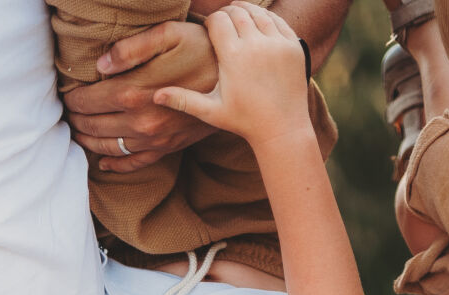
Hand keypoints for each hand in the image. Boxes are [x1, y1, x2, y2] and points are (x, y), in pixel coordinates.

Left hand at [65, 21, 218, 172]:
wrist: (238, 80)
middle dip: (77, 121)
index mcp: (135, 93)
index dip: (73, 98)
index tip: (66, 95)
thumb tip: (101, 65)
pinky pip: (136, 163)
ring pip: (111, 147)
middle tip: (67, 115)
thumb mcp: (168, 35)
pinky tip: (103, 162)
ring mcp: (156, 140)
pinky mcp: (168, 148)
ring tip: (77, 133)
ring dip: (89, 142)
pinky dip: (117, 165)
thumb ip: (131, 48)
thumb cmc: (202, 49)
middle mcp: (142, 122)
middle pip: (96, 126)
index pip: (90, 100)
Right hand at [151, 4, 311, 147]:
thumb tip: (154, 96)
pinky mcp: (294, 46)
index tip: (210, 31)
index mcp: (233, 57)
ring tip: (238, 21)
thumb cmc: (244, 121)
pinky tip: (257, 26)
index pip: (217, 20)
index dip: (211, 21)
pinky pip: (277, 21)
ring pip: (257, 12)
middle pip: (236, 11)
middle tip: (223, 24)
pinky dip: (265, 19)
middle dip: (227, 14)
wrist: (283, 129)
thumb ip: (183, 100)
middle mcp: (256, 46)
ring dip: (245, 12)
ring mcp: (278, 44)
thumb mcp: (211, 111)